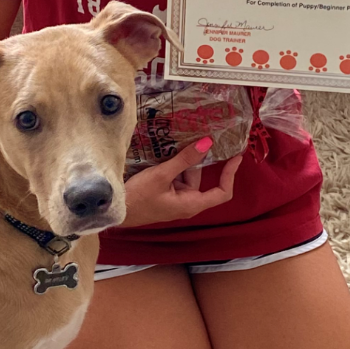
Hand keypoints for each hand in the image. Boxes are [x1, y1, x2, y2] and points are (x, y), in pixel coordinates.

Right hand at [122, 138, 243, 227]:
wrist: (114, 210)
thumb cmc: (138, 197)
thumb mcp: (162, 175)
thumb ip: (185, 159)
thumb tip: (207, 143)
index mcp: (192, 204)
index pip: (222, 192)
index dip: (230, 175)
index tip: (235, 157)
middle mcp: (187, 203)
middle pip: (200, 178)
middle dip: (194, 160)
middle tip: (190, 138)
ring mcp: (175, 200)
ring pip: (185, 176)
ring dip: (180, 161)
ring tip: (172, 143)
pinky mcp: (165, 195)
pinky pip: (174, 178)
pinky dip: (172, 166)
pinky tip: (164, 153)